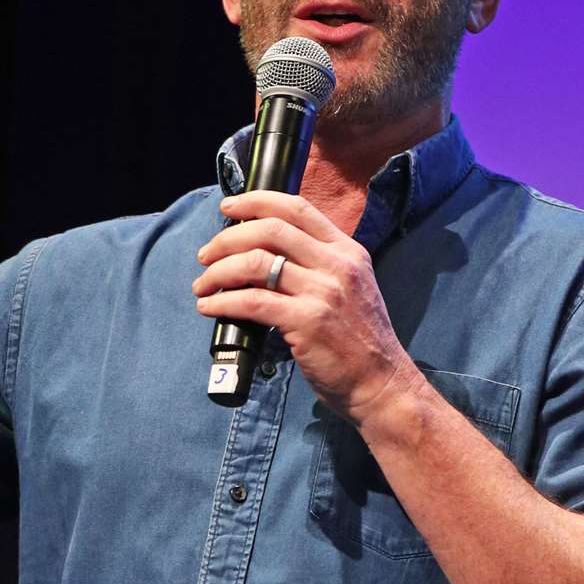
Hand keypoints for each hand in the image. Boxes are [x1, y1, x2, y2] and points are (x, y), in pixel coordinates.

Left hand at [192, 191, 418, 426]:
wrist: (381, 383)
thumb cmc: (358, 339)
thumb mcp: (350, 287)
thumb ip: (317, 265)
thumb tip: (262, 253)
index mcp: (347, 251)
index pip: (297, 208)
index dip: (257, 201)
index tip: (229, 206)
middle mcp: (337, 265)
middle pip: (270, 230)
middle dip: (227, 238)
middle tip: (206, 254)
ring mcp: (323, 292)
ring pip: (255, 263)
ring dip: (218, 271)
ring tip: (202, 284)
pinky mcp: (307, 322)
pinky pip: (252, 302)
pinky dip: (223, 302)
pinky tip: (210, 307)